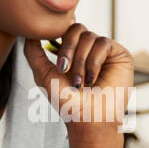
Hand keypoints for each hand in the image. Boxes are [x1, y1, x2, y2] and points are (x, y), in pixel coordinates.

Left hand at [22, 23, 132, 144]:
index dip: (58, 41)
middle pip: (76, 28)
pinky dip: (94, 62)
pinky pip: (103, 43)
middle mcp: (90, 48)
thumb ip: (33, 52)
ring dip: (80, 61)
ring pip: (89, 37)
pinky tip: (93, 79)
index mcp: (74, 51)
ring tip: (80, 82)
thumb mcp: (43, 74)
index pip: (65, 29)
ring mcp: (105, 51)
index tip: (58, 65)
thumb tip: (28, 32)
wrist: (87, 119)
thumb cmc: (66, 102)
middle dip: (67, 49)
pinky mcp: (119, 55)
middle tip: (64, 70)